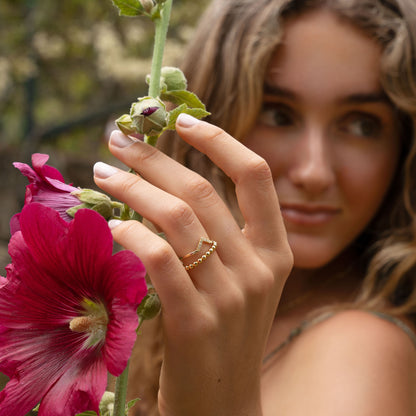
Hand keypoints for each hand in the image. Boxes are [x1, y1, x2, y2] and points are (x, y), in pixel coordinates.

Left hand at [94, 114, 292, 415]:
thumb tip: (174, 183)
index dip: (220, 141)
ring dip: (132, 188)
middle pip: (201, 191)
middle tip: (120, 142)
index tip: (183, 119)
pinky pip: (158, 258)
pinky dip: (131, 233)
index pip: (256, 175)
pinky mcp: (194, 321)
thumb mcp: (239, 280)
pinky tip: (112, 226)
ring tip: (103, 175)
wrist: (223, 400)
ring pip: (175, 217)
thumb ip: (221, 236)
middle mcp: (258, 267)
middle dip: (154, 158)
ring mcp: (229, 295)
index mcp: (276, 251)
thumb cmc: (225, 332)